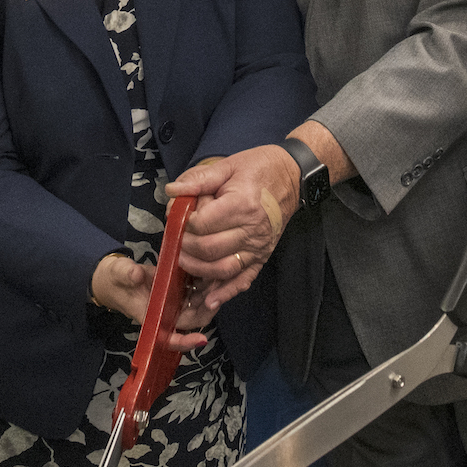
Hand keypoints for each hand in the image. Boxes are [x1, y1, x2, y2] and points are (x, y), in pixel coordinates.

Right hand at [89, 254, 213, 345]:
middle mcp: (166, 314)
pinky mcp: (178, 290)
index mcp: (151, 317)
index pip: (169, 337)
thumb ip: (126, 275)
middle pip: (193, 320)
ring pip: (198, 306)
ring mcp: (173, 302)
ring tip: (220, 277)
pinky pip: (196, 291)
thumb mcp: (118, 274)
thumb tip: (136, 275)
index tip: (201, 340)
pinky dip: (205, 283)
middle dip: (208, 309)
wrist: (115, 276)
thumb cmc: (115, 279)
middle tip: (219, 292)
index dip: (185, 342)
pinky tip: (212, 270)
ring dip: (210, 295)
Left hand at [170, 148, 290, 308]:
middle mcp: (251, 230)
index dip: (184, 224)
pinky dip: (226, 292)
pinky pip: (244, 279)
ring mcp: (258, 246)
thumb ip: (199, 179)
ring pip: (222, 269)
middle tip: (177, 239)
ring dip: (199, 270)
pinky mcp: (262, 256)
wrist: (294, 176)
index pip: (202, 225)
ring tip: (184, 260)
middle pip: (209, 249)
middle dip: (186, 247)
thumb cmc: (260, 168)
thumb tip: (172, 192)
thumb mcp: (228, 166)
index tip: (179, 217)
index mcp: (241, 205)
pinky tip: (210, 300)